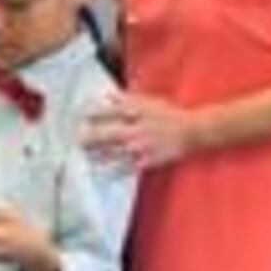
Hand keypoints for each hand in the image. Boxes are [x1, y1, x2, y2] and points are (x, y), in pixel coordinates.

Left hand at [85, 91, 201, 170]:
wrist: (192, 131)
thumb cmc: (169, 114)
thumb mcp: (149, 101)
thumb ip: (127, 99)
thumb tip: (108, 95)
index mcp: (138, 113)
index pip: (111, 112)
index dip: (95, 114)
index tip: (82, 116)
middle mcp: (137, 129)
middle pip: (109, 134)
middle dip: (92, 137)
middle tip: (78, 140)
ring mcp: (142, 147)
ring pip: (115, 152)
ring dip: (97, 155)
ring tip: (85, 155)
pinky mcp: (147, 160)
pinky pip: (127, 168)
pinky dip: (113, 172)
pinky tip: (101, 174)